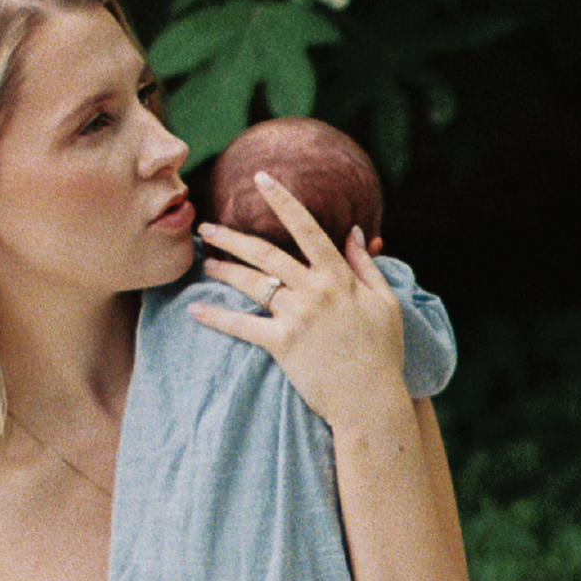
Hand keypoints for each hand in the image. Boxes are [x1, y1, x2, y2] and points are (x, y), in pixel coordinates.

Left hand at [189, 171, 407, 433]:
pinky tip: (195, 310)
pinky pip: (242, 326)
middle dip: (233, 237)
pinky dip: (217, 318)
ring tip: (206, 263)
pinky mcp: (282, 345)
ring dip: (225, 271)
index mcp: (339, 277)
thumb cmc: (383, 353)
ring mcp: (297, 317)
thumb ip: (366, 265)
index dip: (282, 201)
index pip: (307, 228)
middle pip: (266, 254)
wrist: (370, 400)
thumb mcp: (385, 303)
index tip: (261, 179)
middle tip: (208, 228)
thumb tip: (354, 232)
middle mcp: (315, 291)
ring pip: (252, 283)